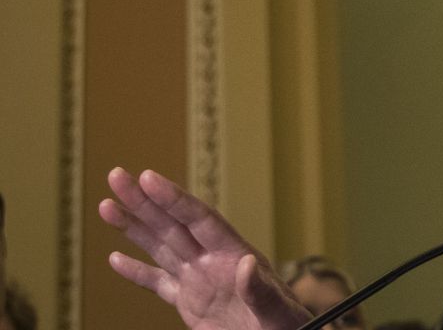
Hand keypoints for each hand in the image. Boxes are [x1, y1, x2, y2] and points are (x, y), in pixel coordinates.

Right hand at [99, 167, 311, 329]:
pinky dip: (137, 272)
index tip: (148, 177)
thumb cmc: (287, 324)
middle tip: (117, 175)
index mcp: (234, 255)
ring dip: (134, 226)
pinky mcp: (190, 303)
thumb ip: (261, 289)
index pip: (199, 220)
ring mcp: (200, 279)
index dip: (173, 198)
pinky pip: (158, 283)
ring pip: (161, 246)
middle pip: (173, 225)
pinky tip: (115, 258)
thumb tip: (247, 263)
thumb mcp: (276, 308)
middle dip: (144, 201)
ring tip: (108, 204)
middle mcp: (213, 261)